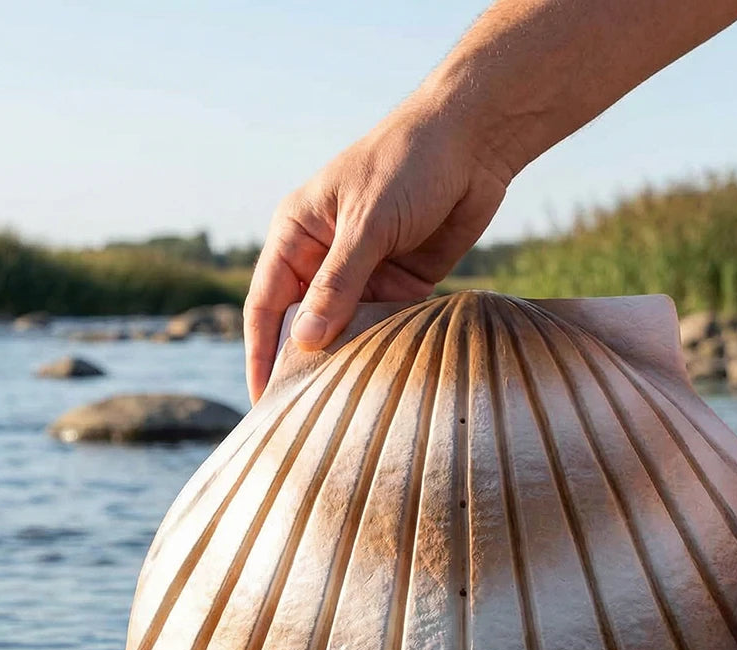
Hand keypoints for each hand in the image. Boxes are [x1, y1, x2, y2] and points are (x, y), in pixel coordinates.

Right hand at [244, 99, 509, 401]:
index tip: (263, 402)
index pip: (267, 306)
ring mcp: (364, 274)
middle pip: (305, 326)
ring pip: (346, 332)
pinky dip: (384, 351)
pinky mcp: (402, 285)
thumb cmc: (409, 164)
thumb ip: (340, 284)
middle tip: (303, 419)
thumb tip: (308, 343)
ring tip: (346, 411)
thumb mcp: (367, 224)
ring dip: (348, 364)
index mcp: (297, 235)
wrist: (475, 142)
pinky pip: (385, 328)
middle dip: (304, 367)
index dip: (262, 355)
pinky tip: (386, 380)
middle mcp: (324, 258)